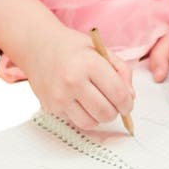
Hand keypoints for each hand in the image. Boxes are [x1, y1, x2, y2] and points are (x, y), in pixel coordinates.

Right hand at [19, 20, 134, 130]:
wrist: (38, 46)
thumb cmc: (72, 47)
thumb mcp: (100, 49)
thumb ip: (121, 70)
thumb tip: (130, 96)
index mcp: (89, 63)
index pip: (118, 93)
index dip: (128, 102)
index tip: (128, 103)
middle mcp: (73, 81)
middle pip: (106, 112)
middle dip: (115, 111)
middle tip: (113, 102)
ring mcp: (60, 97)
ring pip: (92, 122)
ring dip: (99, 116)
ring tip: (97, 101)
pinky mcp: (51, 108)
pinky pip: (76, 122)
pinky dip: (84, 115)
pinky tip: (81, 101)